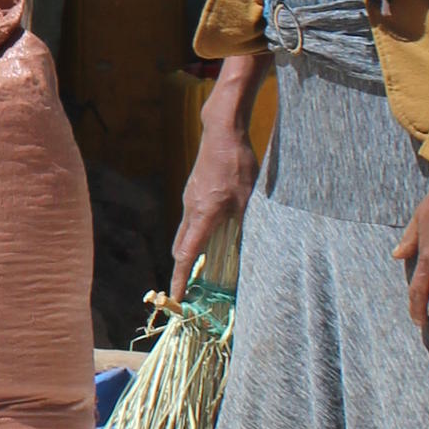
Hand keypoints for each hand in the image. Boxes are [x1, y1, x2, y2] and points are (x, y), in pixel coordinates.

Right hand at [170, 55, 262, 296]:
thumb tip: (251, 251)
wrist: (222, 131)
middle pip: (181, 248)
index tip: (177, 298)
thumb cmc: (238, 163)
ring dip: (192, 252)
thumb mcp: (249, 199)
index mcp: (203, 214)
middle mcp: (191, 209)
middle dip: (184, 270)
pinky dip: (197, 235)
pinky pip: (191, 220)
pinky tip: (213, 235)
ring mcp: (189, 199)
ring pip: (185, 233)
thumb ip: (247, 225)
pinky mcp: (193, 191)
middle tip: (192, 289)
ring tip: (205, 268)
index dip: (181, 279)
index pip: (187, 255)